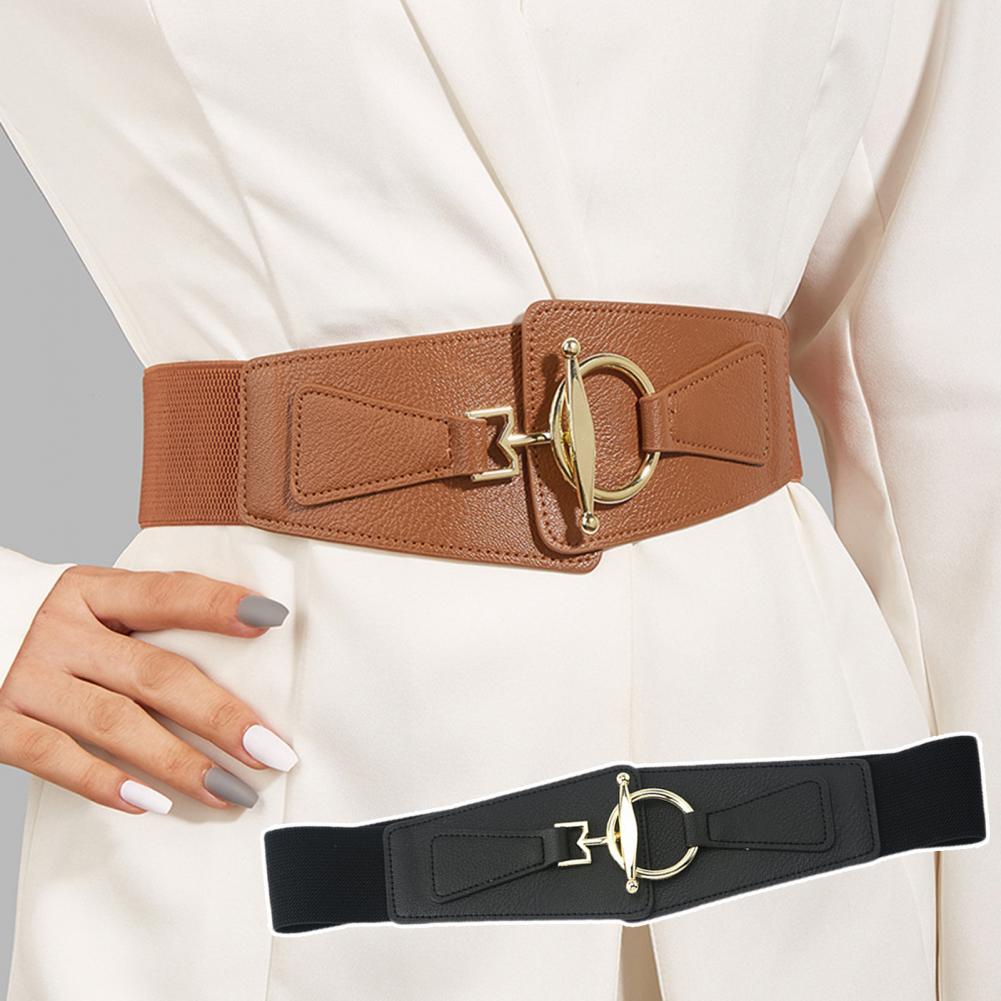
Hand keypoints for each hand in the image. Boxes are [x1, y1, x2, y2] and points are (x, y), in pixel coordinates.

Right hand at [0, 565, 296, 814]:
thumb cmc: (54, 627)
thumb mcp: (94, 604)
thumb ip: (149, 623)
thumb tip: (245, 646)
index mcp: (92, 592)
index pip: (166, 594)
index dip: (218, 604)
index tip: (272, 617)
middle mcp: (61, 631)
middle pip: (154, 675)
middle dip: (220, 716)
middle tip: (272, 751)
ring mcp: (28, 679)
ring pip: (116, 724)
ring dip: (179, 763)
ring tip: (231, 791)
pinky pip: (56, 759)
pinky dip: (106, 783)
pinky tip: (152, 803)